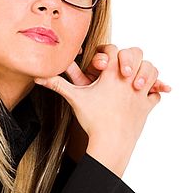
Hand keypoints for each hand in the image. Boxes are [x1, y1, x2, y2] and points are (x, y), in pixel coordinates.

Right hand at [59, 45, 170, 160]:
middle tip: (122, 71)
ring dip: (145, 72)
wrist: (111, 142)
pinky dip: (152, 92)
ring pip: (152, 70)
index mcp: (111, 74)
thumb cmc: (93, 120)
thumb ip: (57, 85)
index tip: (102, 64)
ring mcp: (140, 92)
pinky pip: (156, 94)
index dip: (106, 53)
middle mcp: (128, 79)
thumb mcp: (74, 99)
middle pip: (136, 53)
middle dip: (129, 58)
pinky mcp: (146, 106)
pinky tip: (144, 94)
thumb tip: (38, 78)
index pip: (112, 49)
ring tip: (135, 80)